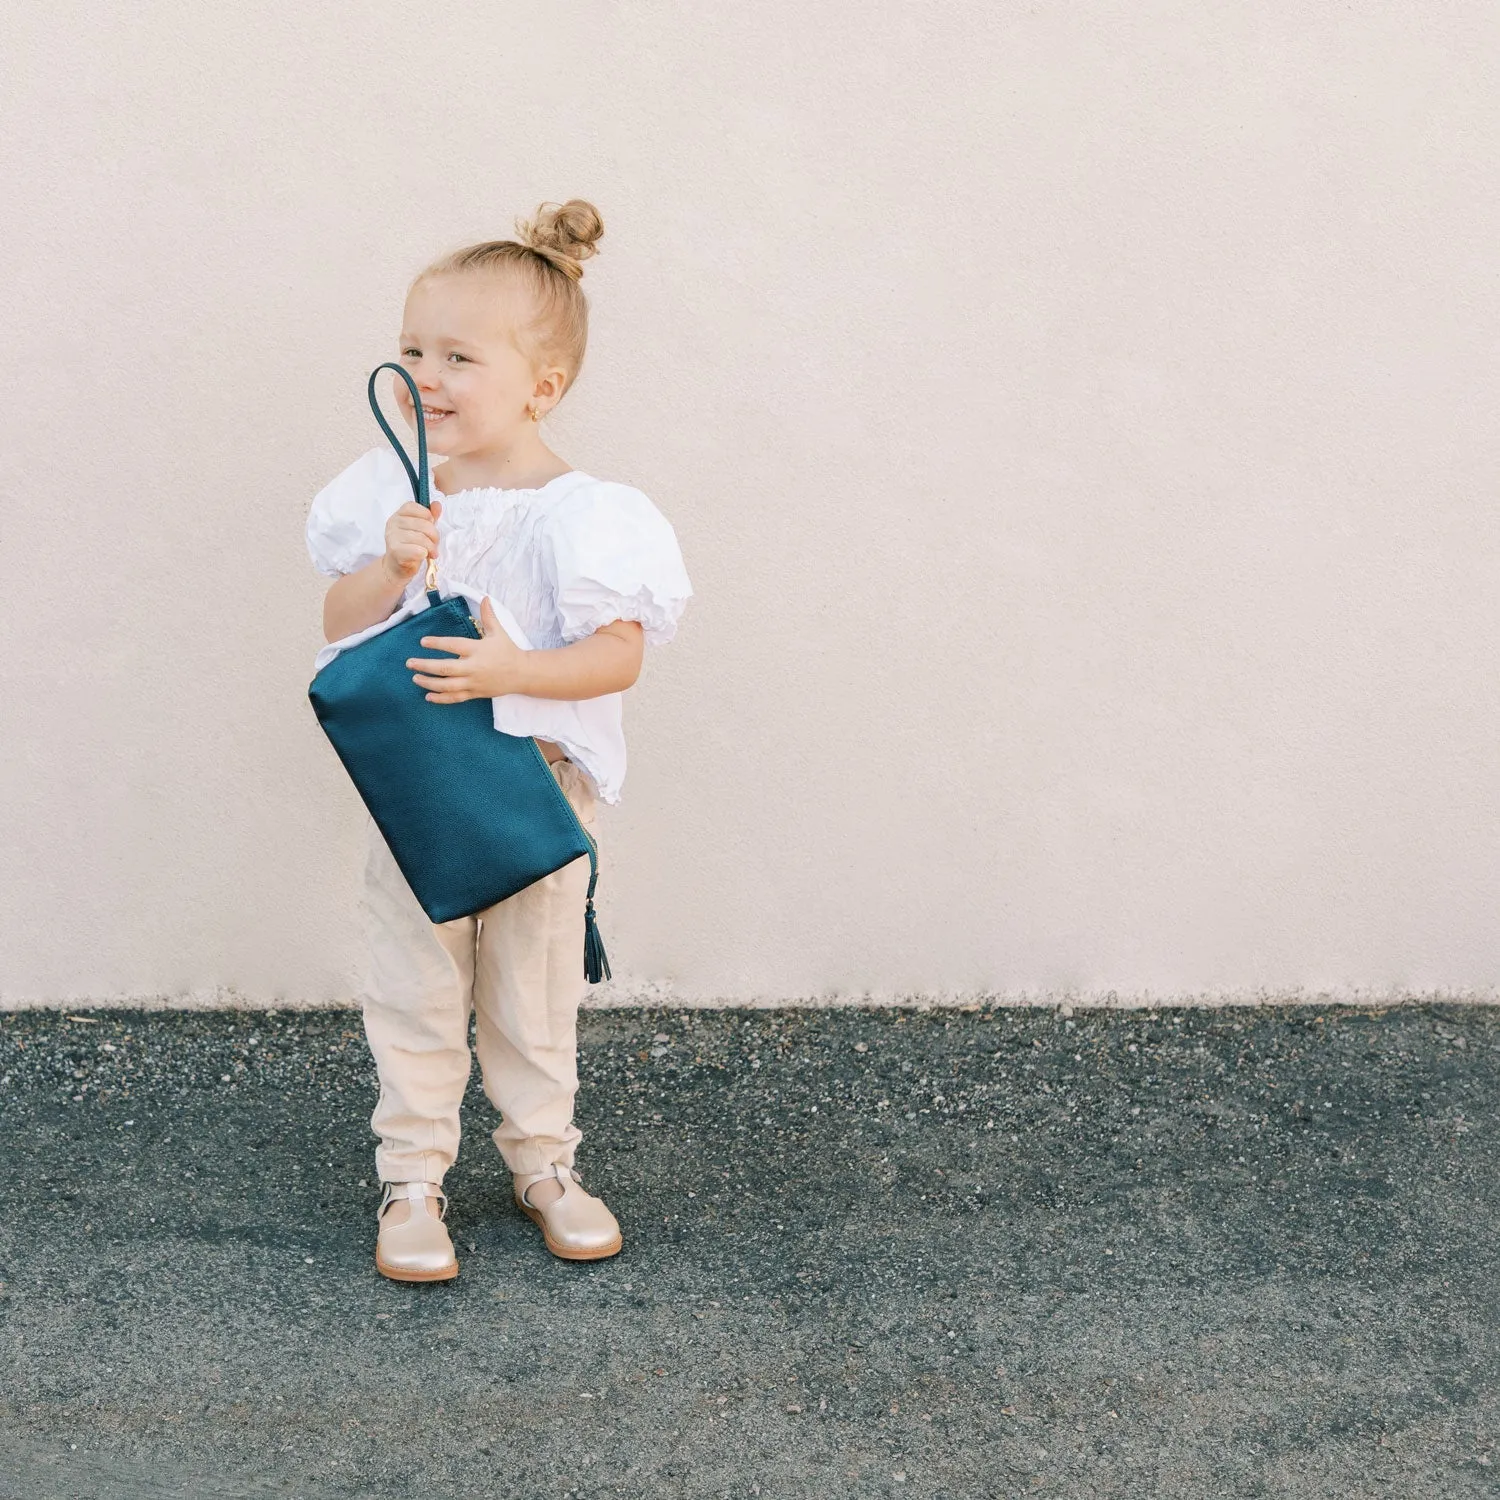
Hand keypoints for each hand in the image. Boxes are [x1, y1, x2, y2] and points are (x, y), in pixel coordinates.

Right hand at [382, 498, 442, 584]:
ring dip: (431, 547)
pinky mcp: (395, 551)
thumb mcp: (421, 529)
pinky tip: (423, 556)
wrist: (397, 566)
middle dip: (434, 536)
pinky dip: (425, 554)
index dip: (427, 516)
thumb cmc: (411, 546)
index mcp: (398, 515)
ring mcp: (392, 536)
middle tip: (434, 544)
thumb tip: (437, 504)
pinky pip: (418, 550)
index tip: (430, 525)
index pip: (414, 507)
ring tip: (431, 552)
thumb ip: (430, 516)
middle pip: (423, 524)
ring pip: (422, 538)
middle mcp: (393, 523)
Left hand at [407, 597, 526, 701]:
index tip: (423, 642)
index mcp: (477, 649)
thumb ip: (488, 616)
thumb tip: (485, 597)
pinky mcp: (476, 693)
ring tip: (415, 678)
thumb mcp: (499, 632)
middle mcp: (474, 667)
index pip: (453, 645)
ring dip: (429, 683)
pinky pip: (456, 698)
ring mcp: (474, 682)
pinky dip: (441, 699)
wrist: (523, 674)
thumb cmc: (508, 650)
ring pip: (447, 685)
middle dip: (425, 666)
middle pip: (445, 668)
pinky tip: (428, 697)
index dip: (437, 643)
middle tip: (409, 663)